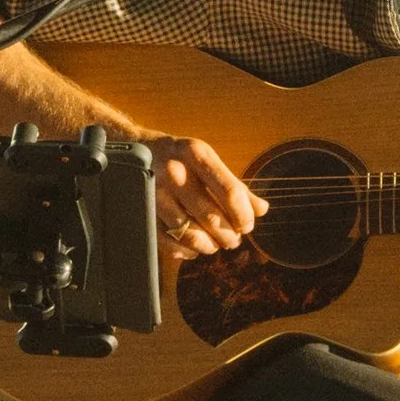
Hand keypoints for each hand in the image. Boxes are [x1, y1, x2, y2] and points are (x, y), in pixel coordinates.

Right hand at [143, 136, 258, 260]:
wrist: (137, 150)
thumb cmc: (181, 158)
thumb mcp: (207, 161)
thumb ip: (236, 185)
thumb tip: (262, 210)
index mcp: (196, 154)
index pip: (230, 192)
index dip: (243, 215)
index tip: (247, 225)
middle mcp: (174, 172)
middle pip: (211, 217)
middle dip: (229, 235)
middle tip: (234, 239)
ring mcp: (155, 193)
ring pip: (191, 234)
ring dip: (210, 246)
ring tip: (215, 244)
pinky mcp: (143, 212)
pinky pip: (170, 242)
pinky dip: (187, 250)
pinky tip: (194, 247)